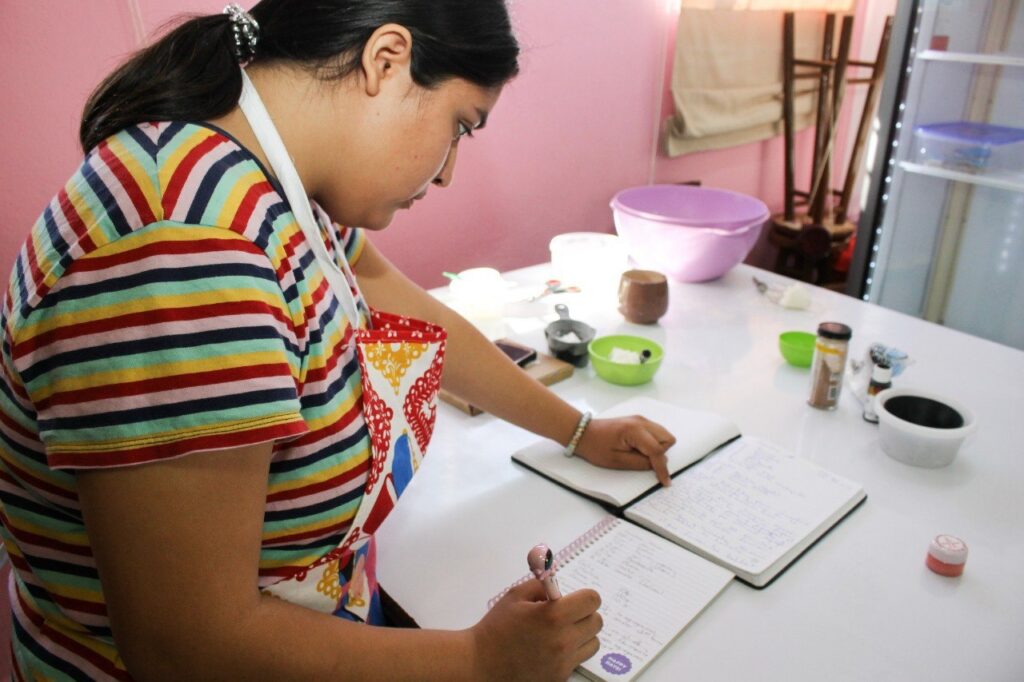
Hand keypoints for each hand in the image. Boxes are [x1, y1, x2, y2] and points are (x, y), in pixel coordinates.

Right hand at [470, 581, 601, 680]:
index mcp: (553, 615)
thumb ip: (542, 586)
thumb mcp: (515, 596)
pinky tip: (551, 650)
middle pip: (597, 622)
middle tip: (567, 615)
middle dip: (584, 615)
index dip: (584, 597)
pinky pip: (578, 660)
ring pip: (593, 643)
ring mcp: (563, 662)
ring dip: (582, 635)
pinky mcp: (560, 678)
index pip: (592, 601)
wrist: (481, 663)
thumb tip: (560, 588)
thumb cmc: (497, 627)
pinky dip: (571, 653)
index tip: (573, 599)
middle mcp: (563, 640)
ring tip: (561, 633)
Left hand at [575, 416, 675, 485]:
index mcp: (634, 431)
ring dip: (659, 447)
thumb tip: (658, 465)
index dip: (662, 468)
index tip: (666, 482)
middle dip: (661, 453)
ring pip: (664, 434)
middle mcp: (641, 422)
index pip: (657, 450)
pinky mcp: (639, 421)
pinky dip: (654, 442)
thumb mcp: (617, 461)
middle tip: (646, 462)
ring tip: (641, 454)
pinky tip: (640, 448)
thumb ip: (640, 464)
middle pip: (667, 439)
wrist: (584, 433)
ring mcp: (641, 420)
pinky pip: (656, 432)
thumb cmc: (596, 447)